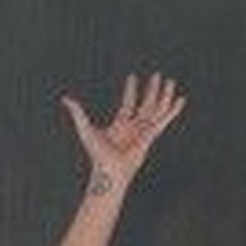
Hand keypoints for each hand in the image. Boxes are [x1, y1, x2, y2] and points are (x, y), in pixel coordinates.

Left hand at [61, 73, 185, 194]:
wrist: (110, 170)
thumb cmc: (97, 154)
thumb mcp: (86, 128)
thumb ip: (78, 113)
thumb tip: (65, 98)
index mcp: (121, 123)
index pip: (128, 103)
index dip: (131, 90)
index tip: (133, 78)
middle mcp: (134, 126)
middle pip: (146, 103)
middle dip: (152, 90)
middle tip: (158, 75)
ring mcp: (144, 130)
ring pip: (157, 109)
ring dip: (164, 95)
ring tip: (170, 81)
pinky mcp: (151, 135)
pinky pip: (164, 119)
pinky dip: (173, 110)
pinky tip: (180, 100)